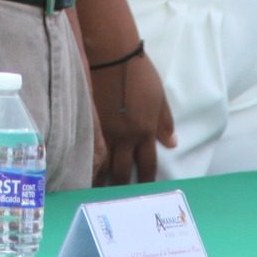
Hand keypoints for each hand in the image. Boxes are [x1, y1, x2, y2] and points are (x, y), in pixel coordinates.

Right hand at [90, 52, 175, 184]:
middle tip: (119, 199)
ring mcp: (104, 131)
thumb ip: (164, 123)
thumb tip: (171, 144)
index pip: (147, 164)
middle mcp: (125, 137)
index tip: (145, 191)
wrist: (112, 56)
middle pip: (123, 171)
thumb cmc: (140, 74)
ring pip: (103, 164)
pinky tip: (84, 170)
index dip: (146, 179)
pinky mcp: (89, 123)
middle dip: (122, 187)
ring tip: (98, 193)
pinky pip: (89, 149)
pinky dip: (88, 162)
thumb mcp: (159, 98)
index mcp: (145, 131)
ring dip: (101, 180)